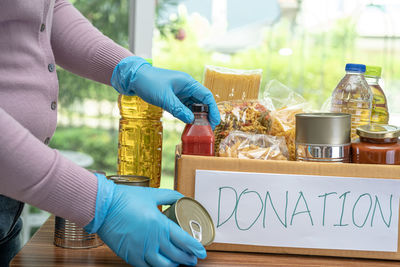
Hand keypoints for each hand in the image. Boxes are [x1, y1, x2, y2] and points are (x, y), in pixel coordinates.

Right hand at [85, 174, 205, 266]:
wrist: (102, 207)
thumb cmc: (126, 199)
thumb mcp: (152, 194)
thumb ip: (170, 196)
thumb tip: (183, 197)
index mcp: (160, 225)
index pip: (184, 241)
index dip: (195, 248)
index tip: (201, 252)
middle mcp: (153, 240)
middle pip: (176, 256)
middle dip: (188, 259)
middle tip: (193, 259)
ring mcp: (141, 250)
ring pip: (163, 266)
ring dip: (174, 265)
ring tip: (178, 263)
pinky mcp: (130, 256)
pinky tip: (160, 264)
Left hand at [111, 56, 220, 128]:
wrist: (134, 78)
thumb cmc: (149, 83)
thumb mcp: (164, 98)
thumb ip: (178, 109)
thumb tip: (191, 120)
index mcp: (188, 83)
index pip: (206, 96)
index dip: (213, 109)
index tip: (215, 122)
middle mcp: (187, 87)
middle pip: (202, 101)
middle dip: (207, 114)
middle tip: (209, 128)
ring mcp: (181, 92)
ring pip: (194, 105)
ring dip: (198, 116)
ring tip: (201, 128)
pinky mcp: (174, 97)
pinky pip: (185, 107)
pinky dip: (188, 115)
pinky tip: (189, 123)